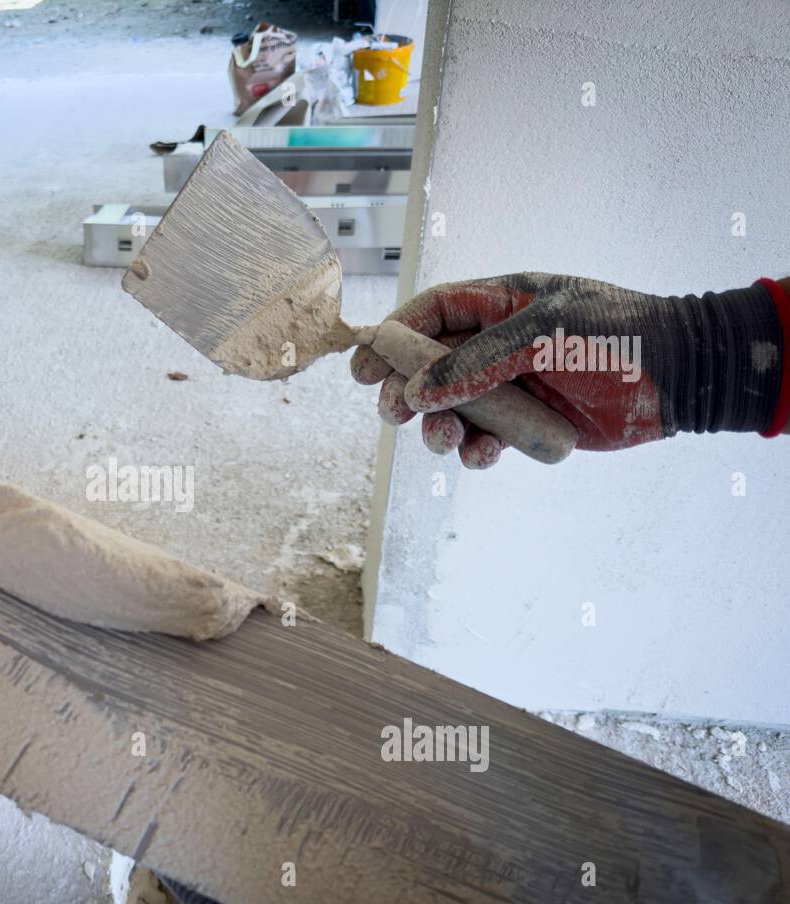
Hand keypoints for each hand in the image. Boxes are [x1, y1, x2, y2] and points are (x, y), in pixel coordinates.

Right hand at [352, 273, 784, 468]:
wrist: (683, 376)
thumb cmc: (619, 337)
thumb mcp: (544, 334)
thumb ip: (478, 361)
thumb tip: (417, 391)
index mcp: (502, 303)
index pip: (431, 312)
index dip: (392, 336)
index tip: (362, 366)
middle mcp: (500, 344)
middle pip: (430, 366)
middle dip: (404, 390)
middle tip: (391, 414)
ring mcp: (513, 385)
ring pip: (452, 408)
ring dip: (438, 427)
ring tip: (442, 440)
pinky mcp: (530, 424)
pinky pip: (486, 440)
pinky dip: (476, 452)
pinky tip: (483, 457)